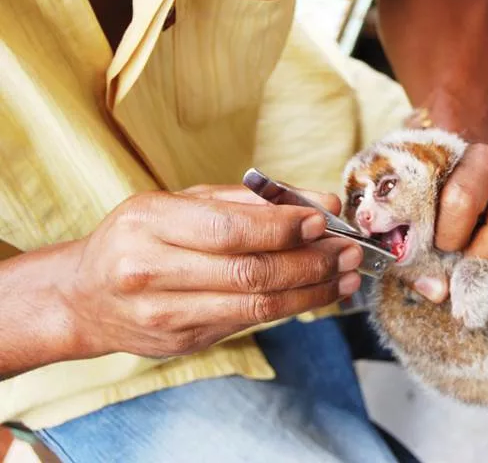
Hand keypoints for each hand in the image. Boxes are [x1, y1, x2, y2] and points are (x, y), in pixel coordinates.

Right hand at [61, 184, 362, 358]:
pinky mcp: (183, 341)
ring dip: (312, 290)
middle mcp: (151, 272)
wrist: (85, 297)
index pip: (228, 229)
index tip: (323, 220)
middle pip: (249, 272)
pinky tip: (320, 292)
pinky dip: (292, 306)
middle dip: (310, 262)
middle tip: (349, 250)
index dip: (282, 227)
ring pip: (257, 305)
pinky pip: (249, 321)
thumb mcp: (180, 202)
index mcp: (149, 224)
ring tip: (347, 274)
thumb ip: (248, 200)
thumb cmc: (139, 237)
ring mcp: (165, 314)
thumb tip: (318, 200)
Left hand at [413, 144, 487, 317]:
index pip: (461, 200)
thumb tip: (437, 292)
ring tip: (486, 290)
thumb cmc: (437, 199)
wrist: (467, 173)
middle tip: (461, 273)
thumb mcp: (419, 214)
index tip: (436, 247)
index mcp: (478, 161)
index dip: (445, 237)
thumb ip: (415, 251)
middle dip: (478, 267)